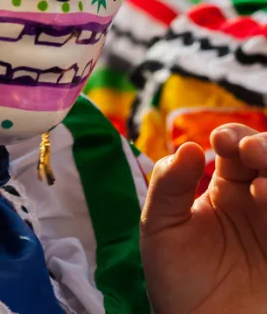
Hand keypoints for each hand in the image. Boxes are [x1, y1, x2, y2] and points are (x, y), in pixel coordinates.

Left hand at [140, 125, 266, 313]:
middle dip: (265, 146)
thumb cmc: (176, 280)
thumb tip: (190, 147)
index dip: (233, 136)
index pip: (238, 148)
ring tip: (265, 182)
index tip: (221, 142)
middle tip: (249, 152)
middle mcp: (261, 204)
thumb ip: (167, 185)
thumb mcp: (160, 227)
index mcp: (227, 190)